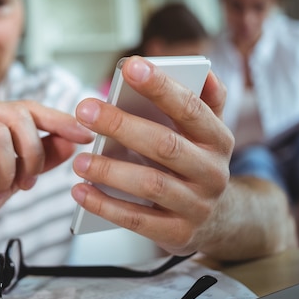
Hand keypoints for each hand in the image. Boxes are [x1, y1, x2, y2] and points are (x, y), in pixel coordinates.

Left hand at [71, 56, 233, 255]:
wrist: (219, 220)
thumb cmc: (197, 163)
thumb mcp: (208, 133)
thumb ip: (205, 102)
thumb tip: (206, 71)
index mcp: (217, 139)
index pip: (191, 108)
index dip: (162, 87)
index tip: (131, 66)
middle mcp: (212, 172)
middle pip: (165, 145)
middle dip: (121, 125)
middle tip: (84, 110)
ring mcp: (197, 205)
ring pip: (151, 184)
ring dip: (110, 171)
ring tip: (79, 161)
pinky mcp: (179, 232)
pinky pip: (138, 220)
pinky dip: (106, 206)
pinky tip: (81, 192)